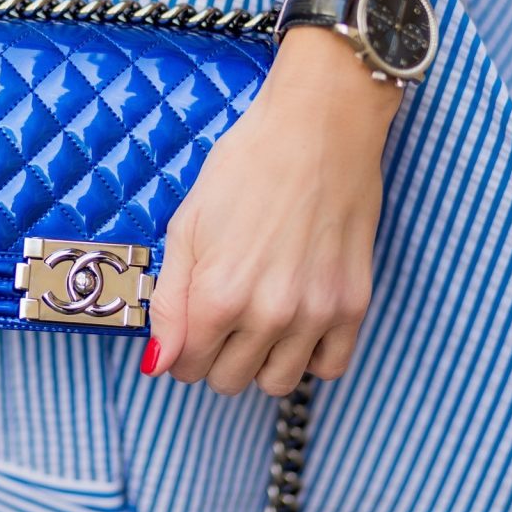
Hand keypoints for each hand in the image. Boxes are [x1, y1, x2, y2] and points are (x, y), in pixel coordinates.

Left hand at [141, 28, 401, 395]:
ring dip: (260, 361)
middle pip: (228, 380)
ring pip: (277, 383)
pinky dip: (310, 356)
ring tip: (259, 319)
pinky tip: (297, 323)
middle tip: (222, 315)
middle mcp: (268, 314)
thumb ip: (169, 301)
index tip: (189, 326)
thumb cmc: (246, 166)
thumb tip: (158, 362)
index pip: (186, 366)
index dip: (180, 349)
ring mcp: (315, 313)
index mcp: (218, 295)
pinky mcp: (353, 304)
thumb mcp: (187, 225)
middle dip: (215, 355)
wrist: (317, 128)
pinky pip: (330, 368)